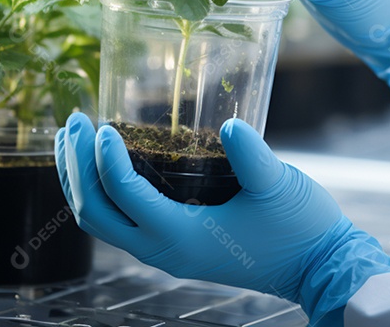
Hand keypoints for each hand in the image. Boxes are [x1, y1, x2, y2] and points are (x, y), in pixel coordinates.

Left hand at [55, 112, 389, 325]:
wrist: (318, 266)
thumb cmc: (301, 228)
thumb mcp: (279, 186)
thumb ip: (253, 157)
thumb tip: (230, 123)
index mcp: (181, 238)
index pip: (124, 196)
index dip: (105, 160)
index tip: (101, 124)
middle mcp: (163, 250)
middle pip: (94, 214)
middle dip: (75, 169)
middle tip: (72, 123)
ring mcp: (167, 251)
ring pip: (102, 221)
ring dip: (81, 181)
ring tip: (71, 139)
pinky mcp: (177, 244)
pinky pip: (122, 221)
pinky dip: (104, 191)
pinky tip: (108, 163)